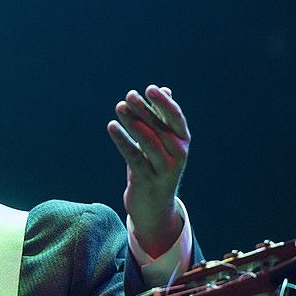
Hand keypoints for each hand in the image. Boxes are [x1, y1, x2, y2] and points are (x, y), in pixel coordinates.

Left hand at [107, 85, 189, 256]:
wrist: (153, 206)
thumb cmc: (155, 167)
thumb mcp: (161, 142)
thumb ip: (162, 117)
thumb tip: (164, 90)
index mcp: (183, 141)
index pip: (176, 117)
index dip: (163, 103)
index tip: (149, 89)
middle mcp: (178, 154)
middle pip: (160, 127)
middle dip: (144, 110)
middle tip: (129, 95)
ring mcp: (165, 169)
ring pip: (148, 141)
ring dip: (133, 122)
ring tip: (119, 107)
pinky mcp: (148, 180)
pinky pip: (134, 157)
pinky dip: (122, 140)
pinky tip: (112, 127)